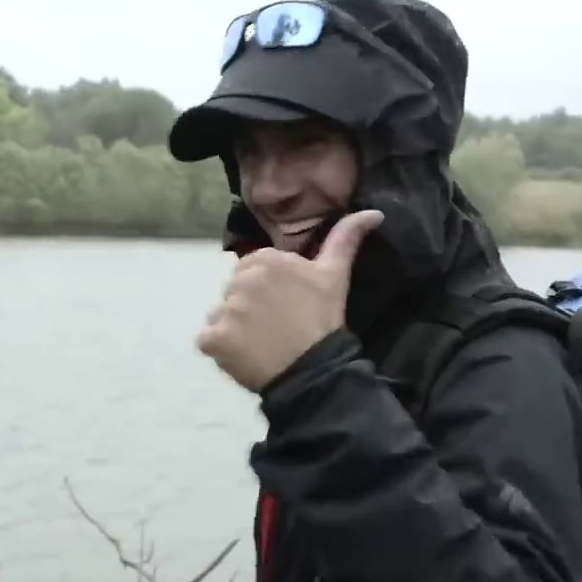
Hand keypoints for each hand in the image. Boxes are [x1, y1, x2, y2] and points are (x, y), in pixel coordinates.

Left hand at [196, 210, 383, 392]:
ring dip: (234, 326)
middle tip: (275, 325)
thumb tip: (373, 212)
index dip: (268, 288)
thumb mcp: (336, 275)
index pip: (253, 268)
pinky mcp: (212, 339)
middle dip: (249, 304)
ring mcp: (223, 310)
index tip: (285, 304)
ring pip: (220, 314)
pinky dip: (220, 348)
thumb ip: (345, 239)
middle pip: (234, 290)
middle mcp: (239, 280)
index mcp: (264, 260)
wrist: (314, 369)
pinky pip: (208, 340)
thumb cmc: (323, 320)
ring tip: (261, 342)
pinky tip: (243, 354)